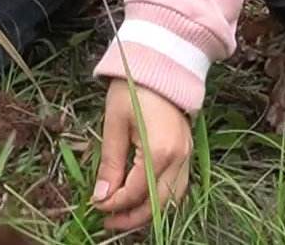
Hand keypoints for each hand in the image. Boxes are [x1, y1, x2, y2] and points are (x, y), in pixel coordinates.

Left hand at [92, 79, 190, 230]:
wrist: (162, 63)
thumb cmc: (133, 88)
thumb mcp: (114, 124)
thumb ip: (110, 163)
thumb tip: (100, 196)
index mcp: (158, 151)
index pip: (134, 192)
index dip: (113, 204)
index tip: (95, 205)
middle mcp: (178, 159)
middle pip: (157, 204)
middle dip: (131, 218)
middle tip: (107, 222)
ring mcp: (188, 157)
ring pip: (172, 200)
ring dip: (149, 213)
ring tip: (124, 217)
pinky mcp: (189, 153)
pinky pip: (179, 187)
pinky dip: (162, 200)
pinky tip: (144, 201)